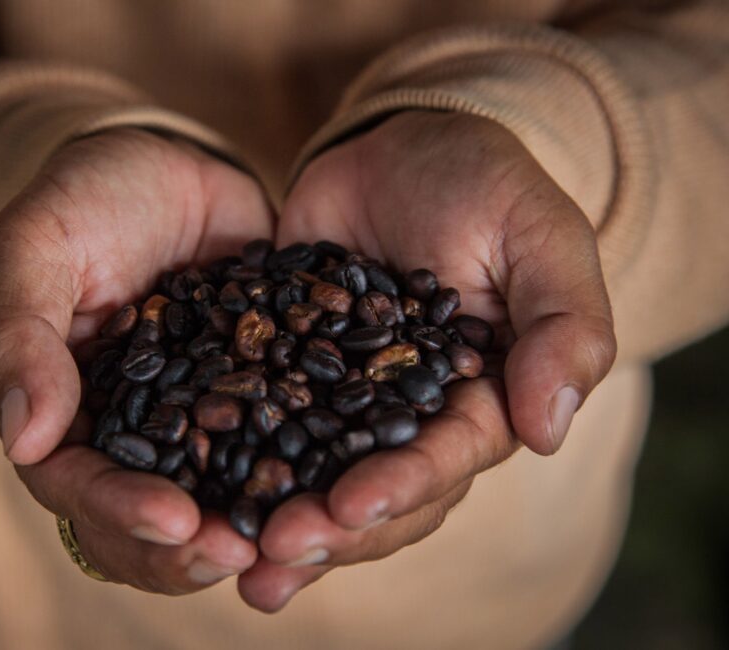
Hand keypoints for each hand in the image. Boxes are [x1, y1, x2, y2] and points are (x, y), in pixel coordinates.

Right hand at [0, 129, 271, 592]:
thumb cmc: (84, 201)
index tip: (176, 522)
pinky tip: (348, 476)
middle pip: (149, 520)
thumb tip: (25, 442)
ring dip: (251, 526)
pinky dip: (308, 468)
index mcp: (65, 415)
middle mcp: (134, 434)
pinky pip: (281, 443)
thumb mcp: (35, 250)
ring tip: (297, 535)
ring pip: (217, 500)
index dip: (120, 512)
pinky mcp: (258, 394)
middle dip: (190, 548)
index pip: (77, 485)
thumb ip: (20, 338)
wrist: (165, 165)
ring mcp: (200, 420)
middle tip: (243, 553)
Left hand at [238, 111, 616, 610]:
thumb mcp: (541, 237)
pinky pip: (260, 420)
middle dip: (330, 525)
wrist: (402, 145)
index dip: (401, 486)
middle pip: (375, 488)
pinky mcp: (287, 369)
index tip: (350, 505)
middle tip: (275, 549)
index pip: (446, 457)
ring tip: (233, 557)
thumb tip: (549, 430)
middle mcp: (408, 415)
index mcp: (478, 399)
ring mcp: (343, 397)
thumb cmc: (486, 184)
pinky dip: (232, 457)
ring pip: (315, 473)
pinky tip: (194, 495)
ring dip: (279, 518)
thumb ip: (564, 327)